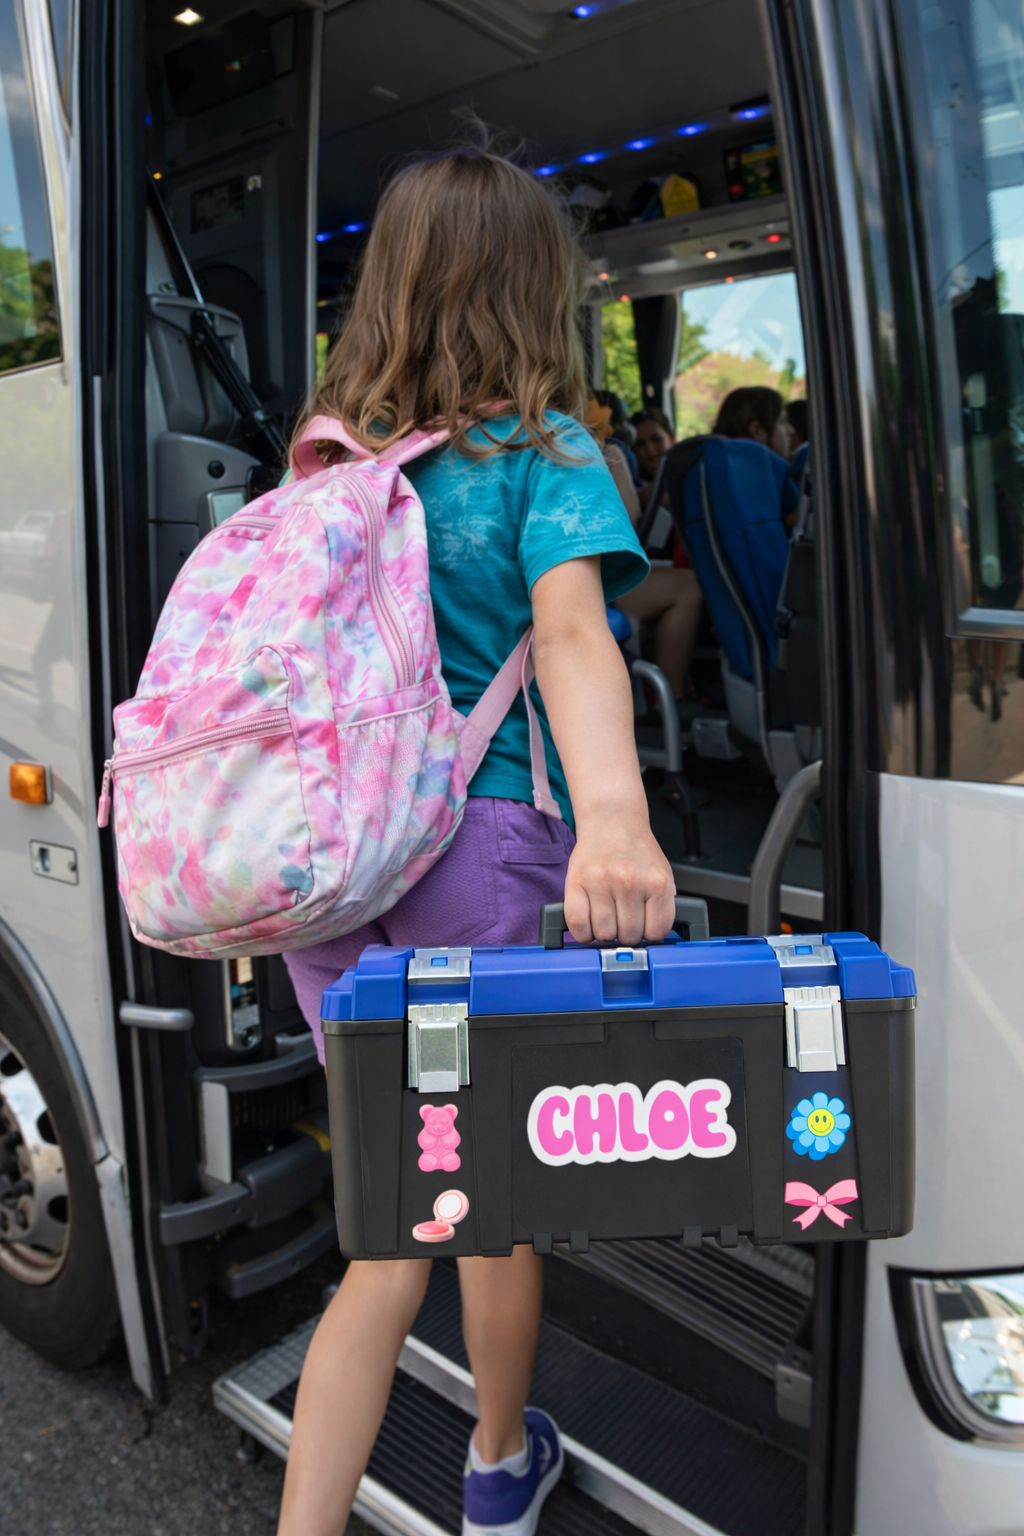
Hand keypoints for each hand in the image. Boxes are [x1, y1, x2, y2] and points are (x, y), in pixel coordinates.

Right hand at [563, 809, 674, 946]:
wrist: (612, 823)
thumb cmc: (637, 854)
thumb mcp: (661, 876)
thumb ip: (660, 906)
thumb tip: (652, 941)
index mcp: (657, 883)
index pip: (656, 933)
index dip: (648, 934)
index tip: (643, 928)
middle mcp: (629, 881)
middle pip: (629, 936)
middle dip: (626, 934)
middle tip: (623, 919)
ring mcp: (601, 881)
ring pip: (603, 934)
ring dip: (604, 932)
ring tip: (606, 917)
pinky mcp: (576, 881)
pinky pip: (577, 924)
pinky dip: (582, 933)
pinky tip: (588, 923)